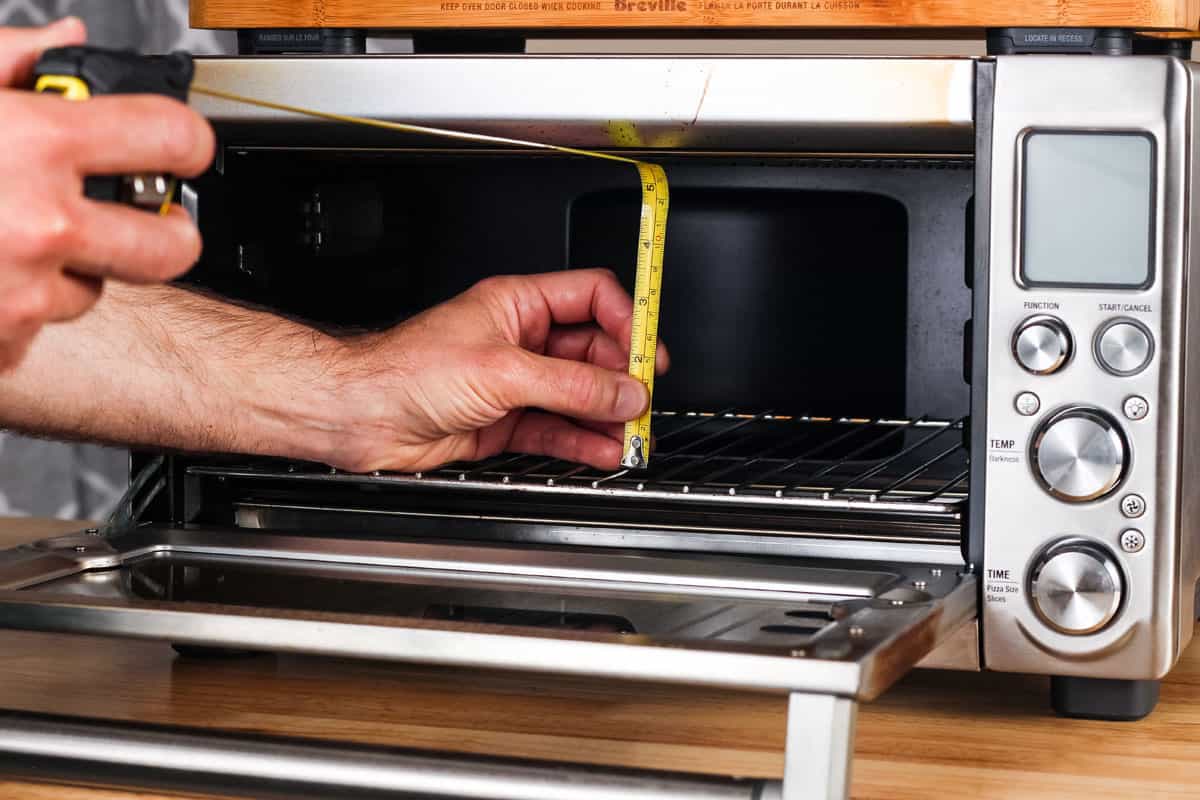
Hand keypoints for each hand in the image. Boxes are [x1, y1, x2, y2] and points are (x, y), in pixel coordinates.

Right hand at [0, 18, 214, 369]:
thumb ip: (3, 61)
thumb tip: (64, 43)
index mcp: (31, 143)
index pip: (168, 138)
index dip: (186, 141)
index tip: (184, 148)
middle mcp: (39, 224)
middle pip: (169, 248)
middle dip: (164, 233)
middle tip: (145, 221)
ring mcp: (20, 293)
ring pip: (90, 290)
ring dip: (61, 270)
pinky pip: (33, 328)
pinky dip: (9, 310)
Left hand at [330, 269, 669, 472]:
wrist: (363, 415)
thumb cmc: (407, 370)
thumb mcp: (502, 370)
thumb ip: (570, 384)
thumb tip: (622, 390)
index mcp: (518, 304)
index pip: (592, 298)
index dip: (626, 320)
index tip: (648, 349)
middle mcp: (520, 340)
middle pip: (592, 352)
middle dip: (620, 378)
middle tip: (643, 402)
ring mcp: (515, 382)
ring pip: (577, 396)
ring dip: (606, 416)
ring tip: (631, 434)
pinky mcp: (505, 421)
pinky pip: (555, 429)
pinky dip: (581, 441)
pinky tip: (602, 451)